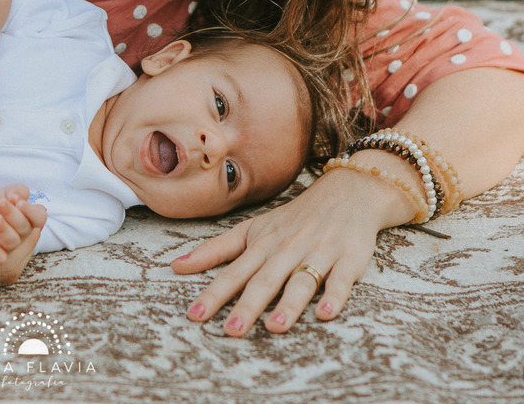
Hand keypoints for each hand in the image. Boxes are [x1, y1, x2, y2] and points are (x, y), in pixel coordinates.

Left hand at [171, 169, 411, 334]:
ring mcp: (318, 254)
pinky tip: (325, 313)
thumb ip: (215, 249)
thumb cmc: (293, 218)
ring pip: (301, 282)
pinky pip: (341, 280)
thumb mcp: (251, 229)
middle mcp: (287, 250)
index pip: (233, 273)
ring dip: (289, 305)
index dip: (213, 294)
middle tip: (232, 330)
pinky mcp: (348, 260)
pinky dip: (334, 296)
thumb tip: (175, 266)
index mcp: (262, 245)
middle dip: (248, 305)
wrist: (347, 192)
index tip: (194, 315)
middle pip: (265, 281)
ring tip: (275, 328)